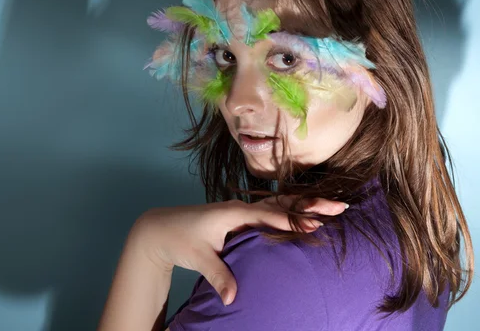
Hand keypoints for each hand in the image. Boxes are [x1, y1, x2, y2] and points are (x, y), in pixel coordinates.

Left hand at [130, 196, 347, 304]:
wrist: (161, 228)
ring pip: (279, 205)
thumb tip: (232, 297)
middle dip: (310, 205)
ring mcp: (241, 212)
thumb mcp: (198, 258)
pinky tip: (304, 218)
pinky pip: (270, 213)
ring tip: (331, 208)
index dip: (293, 220)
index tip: (316, 224)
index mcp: (233, 212)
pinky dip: (290, 213)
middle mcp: (241, 208)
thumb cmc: (179, 238)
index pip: (270, 214)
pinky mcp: (240, 219)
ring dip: (304, 207)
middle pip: (281, 203)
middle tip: (339, 206)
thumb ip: (218, 274)